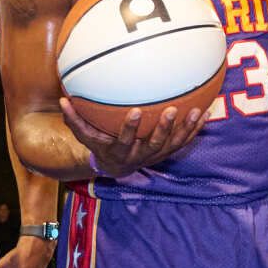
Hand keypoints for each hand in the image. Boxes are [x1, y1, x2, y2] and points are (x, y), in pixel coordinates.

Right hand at [60, 97, 204, 176]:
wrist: (118, 167)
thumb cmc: (101, 145)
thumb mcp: (86, 136)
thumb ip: (75, 120)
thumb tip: (62, 100)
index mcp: (121, 150)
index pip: (125, 140)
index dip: (130, 128)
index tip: (135, 111)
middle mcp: (141, 155)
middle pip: (155, 144)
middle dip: (164, 128)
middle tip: (171, 110)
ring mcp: (157, 154)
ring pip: (174, 144)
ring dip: (185, 128)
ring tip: (195, 111)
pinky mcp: (169, 152)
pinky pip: (184, 141)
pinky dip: (195, 129)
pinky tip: (205, 113)